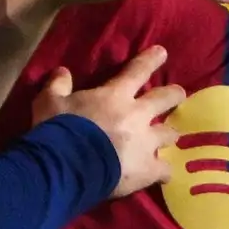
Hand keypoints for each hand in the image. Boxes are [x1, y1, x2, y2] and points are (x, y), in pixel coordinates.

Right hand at [36, 43, 184, 197]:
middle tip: (180, 94)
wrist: (67, 166)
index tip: (162, 52)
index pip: (137, 70)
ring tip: (172, 137)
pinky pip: (165, 170)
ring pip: (170, 134)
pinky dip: (164, 172)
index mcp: (115, 96)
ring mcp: (146, 143)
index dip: (151, 60)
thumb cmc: (58, 130)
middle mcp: (137, 115)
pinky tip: (164, 175)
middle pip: (165, 99)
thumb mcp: (48, 102)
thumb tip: (62, 71)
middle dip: (174, 95)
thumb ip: (57, 85)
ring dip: (170, 134)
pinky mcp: (148, 169)